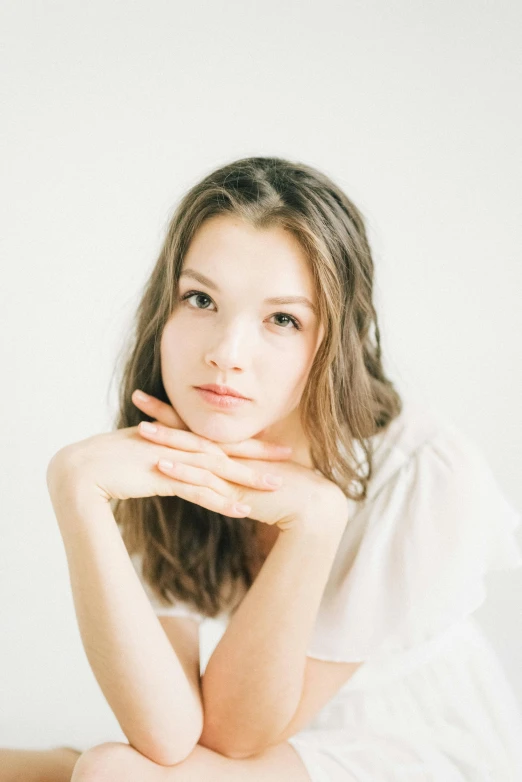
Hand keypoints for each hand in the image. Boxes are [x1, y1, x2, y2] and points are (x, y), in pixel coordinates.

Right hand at [45, 394, 293, 512]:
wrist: (79, 468)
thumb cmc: (107, 463)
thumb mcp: (142, 457)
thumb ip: (162, 460)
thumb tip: (173, 467)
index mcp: (176, 439)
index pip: (219, 440)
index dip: (247, 442)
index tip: (272, 444)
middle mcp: (179, 446)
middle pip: (227, 451)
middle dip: (259, 455)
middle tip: (290, 458)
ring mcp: (172, 461)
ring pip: (218, 471)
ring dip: (248, 480)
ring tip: (276, 488)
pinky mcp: (162, 478)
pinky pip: (197, 492)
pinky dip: (220, 501)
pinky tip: (241, 510)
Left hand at [133, 391, 347, 532]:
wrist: (313, 506)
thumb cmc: (288, 494)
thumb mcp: (254, 480)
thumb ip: (235, 475)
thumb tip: (216, 473)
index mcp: (233, 451)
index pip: (197, 427)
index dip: (173, 413)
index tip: (150, 400)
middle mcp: (230, 456)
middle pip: (191, 430)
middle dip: (164, 414)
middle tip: (138, 396)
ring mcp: (232, 472)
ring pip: (194, 451)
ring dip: (167, 439)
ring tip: (141, 429)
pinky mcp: (234, 491)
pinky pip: (204, 480)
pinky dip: (181, 472)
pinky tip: (160, 465)